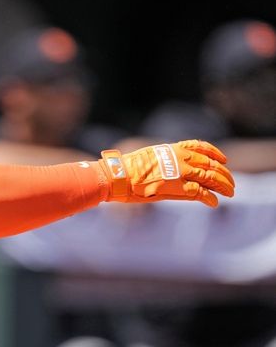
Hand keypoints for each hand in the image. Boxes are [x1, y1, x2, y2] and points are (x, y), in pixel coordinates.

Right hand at [98, 139, 234, 206]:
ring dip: (223, 186)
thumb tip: (176, 166)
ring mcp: (181, 171)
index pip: (201, 147)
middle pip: (210, 163)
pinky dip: (209, 198)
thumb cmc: (128, 168)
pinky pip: (200, 192)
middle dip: (224, 174)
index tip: (224, 159)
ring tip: (230, 192)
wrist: (118, 175)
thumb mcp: (151, 157)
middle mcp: (180, 157)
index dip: (216, 153)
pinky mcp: (178, 187)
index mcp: (173, 148)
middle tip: (231, 183)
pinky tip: (213, 202)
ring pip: (210, 177)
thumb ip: (168, 161)